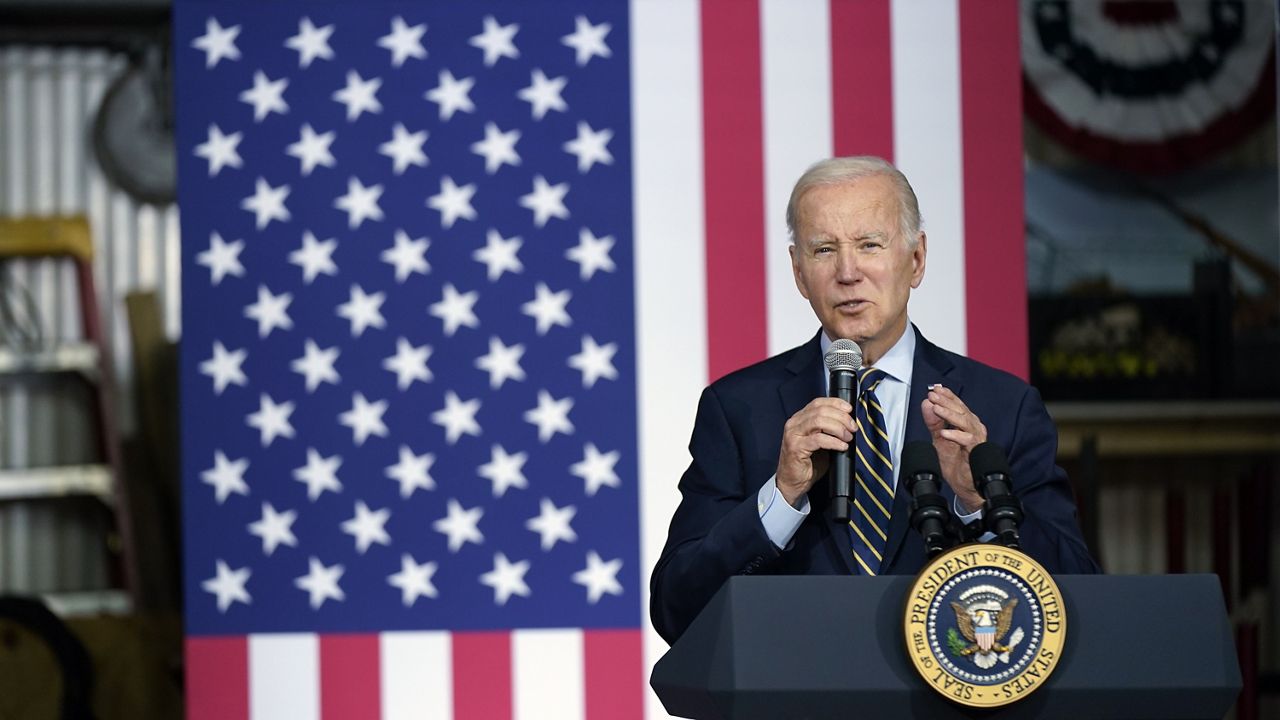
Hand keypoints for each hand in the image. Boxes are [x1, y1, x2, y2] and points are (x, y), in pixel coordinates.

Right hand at [776, 398, 856, 506]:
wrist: (793, 482)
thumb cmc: (808, 463)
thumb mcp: (820, 441)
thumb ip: (828, 429)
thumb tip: (849, 422)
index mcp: (800, 418)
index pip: (818, 402)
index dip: (836, 403)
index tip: (850, 410)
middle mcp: (794, 423)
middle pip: (820, 410)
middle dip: (841, 417)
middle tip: (853, 428)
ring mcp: (793, 435)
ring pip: (818, 421)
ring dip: (838, 428)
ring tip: (848, 437)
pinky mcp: (795, 448)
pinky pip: (818, 439)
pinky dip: (833, 442)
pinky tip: (842, 446)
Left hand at [921, 385, 986, 512]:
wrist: (965, 484)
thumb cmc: (956, 462)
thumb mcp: (939, 439)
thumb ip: (933, 422)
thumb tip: (926, 403)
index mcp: (967, 423)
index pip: (958, 404)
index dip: (947, 395)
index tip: (935, 388)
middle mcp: (974, 428)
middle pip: (961, 410)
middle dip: (946, 401)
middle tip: (932, 396)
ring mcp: (977, 438)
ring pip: (965, 421)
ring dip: (949, 414)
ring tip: (936, 409)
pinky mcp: (977, 451)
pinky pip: (968, 440)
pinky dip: (955, 435)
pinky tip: (944, 433)